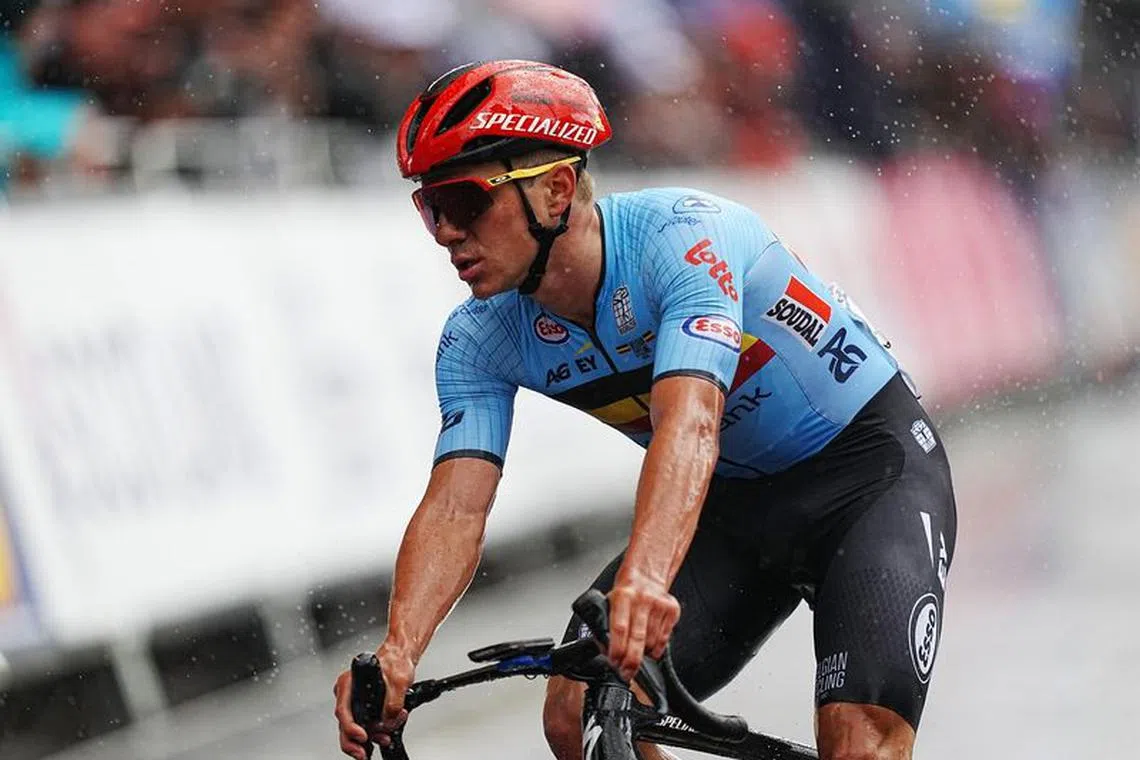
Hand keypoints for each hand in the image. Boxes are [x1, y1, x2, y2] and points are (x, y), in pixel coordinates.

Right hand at [332, 643, 414, 757]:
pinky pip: (365, 724)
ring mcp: (355, 701)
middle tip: (363, 754)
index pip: (344, 710)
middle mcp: (349, 693)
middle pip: (345, 724)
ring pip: (356, 727)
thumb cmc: (395, 661)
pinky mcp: (365, 707)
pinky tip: (383, 735)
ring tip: (384, 738)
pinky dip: (374, 732)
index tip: (362, 736)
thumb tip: (389, 718)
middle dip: (354, 742)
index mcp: (349, 683)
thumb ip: (393, 701)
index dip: (351, 727)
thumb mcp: (399, 679)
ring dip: (370, 737)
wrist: (400, 657)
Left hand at [606, 571, 680, 681]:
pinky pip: (664, 639)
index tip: (614, 662)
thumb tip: (604, 650)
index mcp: (622, 597)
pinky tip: (649, 646)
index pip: (619, 627)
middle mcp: (641, 600)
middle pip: (638, 638)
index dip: (617, 649)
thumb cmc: (626, 591)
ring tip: (636, 653)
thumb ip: (607, 624)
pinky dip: (656, 648)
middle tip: (626, 674)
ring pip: (652, 642)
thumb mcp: (611, 601)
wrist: (647, 572)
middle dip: (631, 661)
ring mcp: (659, 605)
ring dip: (643, 654)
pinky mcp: (672, 610)